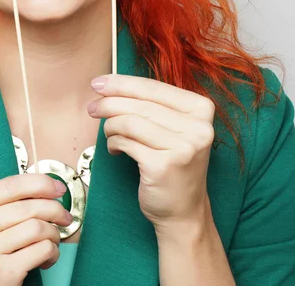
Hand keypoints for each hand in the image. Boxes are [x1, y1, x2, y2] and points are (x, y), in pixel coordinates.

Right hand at [0, 173, 72, 285]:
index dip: (39, 182)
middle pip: (26, 207)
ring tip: (53, 239)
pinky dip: (52, 251)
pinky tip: (48, 257)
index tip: (57, 187)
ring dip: (53, 232)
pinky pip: (41, 250)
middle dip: (54, 209)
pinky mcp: (4, 272)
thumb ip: (0, 205)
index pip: (8, 185)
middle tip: (64, 215)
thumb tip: (45, 187)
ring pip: (36, 227)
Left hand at [88, 74, 215, 232]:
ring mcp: (184, 147)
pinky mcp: (165, 165)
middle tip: (92, 107)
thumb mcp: (171, 127)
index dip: (122, 83)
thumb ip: (149, 103)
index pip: (154, 87)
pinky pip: (126, 142)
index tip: (98, 83)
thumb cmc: (171, 162)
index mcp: (201, 108)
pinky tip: (115, 149)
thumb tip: (107, 84)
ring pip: (129, 121)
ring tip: (108, 134)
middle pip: (140, 103)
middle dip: (109, 103)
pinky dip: (114, 143)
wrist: (184, 210)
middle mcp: (199, 126)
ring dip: (110, 126)